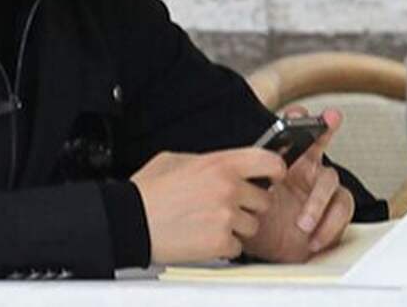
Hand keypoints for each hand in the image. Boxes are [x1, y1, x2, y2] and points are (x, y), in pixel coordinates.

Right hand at [131, 148, 286, 263]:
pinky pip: (237, 247)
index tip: (273, 176)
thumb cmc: (149, 190)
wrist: (132, 220)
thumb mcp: (176, 159)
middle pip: (264, 200)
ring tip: (209, 222)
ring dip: (237, 226)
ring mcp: (226, 216)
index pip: (268, 161)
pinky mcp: (220, 242)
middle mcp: (228, 189)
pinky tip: (203, 236)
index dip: (275, 169)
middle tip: (225, 206)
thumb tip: (224, 166)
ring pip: (253, 226)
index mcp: (219, 165)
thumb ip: (207, 161)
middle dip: (248, 205)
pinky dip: (223, 245)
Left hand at [239, 107, 353, 261]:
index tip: (298, 112)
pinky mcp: (333, 210)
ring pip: (330, 181)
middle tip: (331, 118)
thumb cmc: (256, 220)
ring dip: (317, 204)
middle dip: (326, 128)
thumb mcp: (247, 201)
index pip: (289, 136)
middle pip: (319, 143)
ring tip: (302, 223)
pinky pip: (341, 209)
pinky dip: (329, 226)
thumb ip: (248, 185)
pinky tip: (313, 237)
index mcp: (282, 162)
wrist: (267, 251)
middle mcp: (304, 170)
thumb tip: (242, 175)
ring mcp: (320, 189)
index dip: (296, 120)